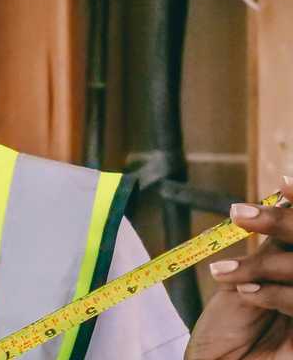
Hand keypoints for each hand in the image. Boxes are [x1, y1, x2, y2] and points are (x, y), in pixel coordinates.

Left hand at [185, 178, 292, 359]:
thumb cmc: (231, 330)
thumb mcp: (251, 281)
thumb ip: (274, 248)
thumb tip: (282, 203)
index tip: (286, 182)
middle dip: (283, 224)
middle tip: (242, 215)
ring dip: (264, 266)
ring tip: (227, 273)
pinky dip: (275, 294)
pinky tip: (246, 293)